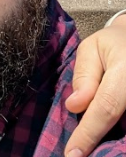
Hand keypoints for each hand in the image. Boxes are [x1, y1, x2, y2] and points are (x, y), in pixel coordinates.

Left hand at [64, 13, 125, 156]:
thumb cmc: (111, 45)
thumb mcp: (91, 49)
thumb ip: (84, 76)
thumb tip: (74, 107)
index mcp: (125, 72)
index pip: (105, 108)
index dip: (89, 133)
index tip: (72, 154)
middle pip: (122, 127)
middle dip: (100, 143)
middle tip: (77, 154)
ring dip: (111, 142)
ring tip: (90, 150)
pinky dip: (119, 136)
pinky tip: (105, 142)